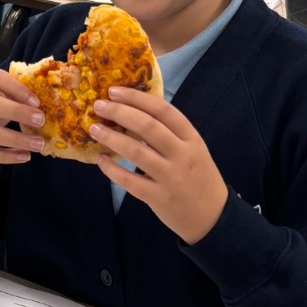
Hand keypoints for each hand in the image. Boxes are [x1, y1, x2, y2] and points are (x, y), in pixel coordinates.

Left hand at [90, 88, 227, 243]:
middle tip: (99, 106)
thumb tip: (131, 110)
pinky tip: (101, 160)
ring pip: (136, 152)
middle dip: (120, 112)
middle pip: (148, 127)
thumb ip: (169, 132)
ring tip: (94, 129)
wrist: (212, 215)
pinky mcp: (159, 198)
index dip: (137, 98)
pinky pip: (130, 181)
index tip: (114, 91)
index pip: (163, 110)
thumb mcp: (192, 148)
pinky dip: (112, 169)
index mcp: (191, 138)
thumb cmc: (197, 176)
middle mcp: (182, 155)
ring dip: (111, 138)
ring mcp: (170, 177)